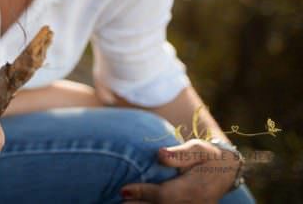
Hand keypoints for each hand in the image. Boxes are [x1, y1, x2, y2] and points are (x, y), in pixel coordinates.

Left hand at [121, 139, 241, 202]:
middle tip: (120, 199)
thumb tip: (160, 154)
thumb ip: (181, 154)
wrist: (228, 171)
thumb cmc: (208, 156)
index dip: (143, 193)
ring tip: (124, 203)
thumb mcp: (198, 149)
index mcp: (196, 188)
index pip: (165, 194)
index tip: (124, 189)